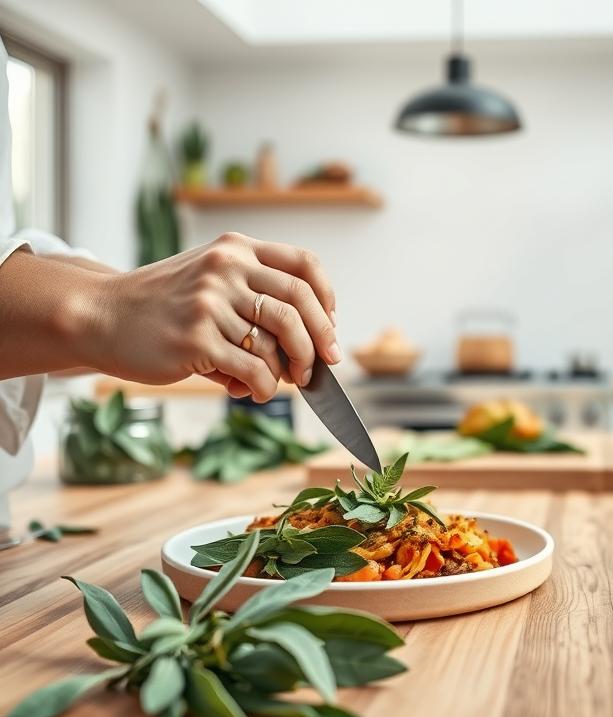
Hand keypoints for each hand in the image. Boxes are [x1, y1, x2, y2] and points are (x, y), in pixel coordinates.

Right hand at [94, 233, 338, 401]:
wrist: (102, 315)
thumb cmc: (163, 305)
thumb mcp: (209, 278)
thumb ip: (254, 293)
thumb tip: (312, 342)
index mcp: (235, 250)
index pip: (304, 265)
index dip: (326, 298)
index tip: (330, 326)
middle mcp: (226, 269)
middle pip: (299, 305)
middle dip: (319, 341)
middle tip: (321, 367)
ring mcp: (210, 304)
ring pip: (277, 343)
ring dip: (288, 370)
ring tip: (277, 381)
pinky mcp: (196, 341)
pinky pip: (254, 370)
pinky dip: (262, 387)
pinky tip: (251, 391)